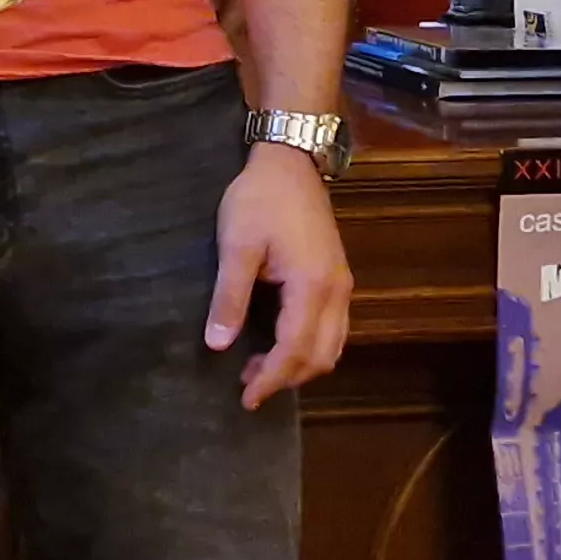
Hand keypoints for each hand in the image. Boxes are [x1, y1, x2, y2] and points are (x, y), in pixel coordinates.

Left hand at [205, 144, 352, 407]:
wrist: (290, 161)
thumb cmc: (259, 199)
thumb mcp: (236, 246)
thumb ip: (229, 298)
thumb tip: (218, 345)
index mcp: (311, 287)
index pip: (295, 351)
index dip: (271, 379)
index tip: (245, 398)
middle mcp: (335, 292)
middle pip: (320, 356)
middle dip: (286, 378)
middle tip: (246, 384)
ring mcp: (341, 285)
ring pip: (332, 346)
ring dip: (300, 365)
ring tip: (259, 367)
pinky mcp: (337, 277)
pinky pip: (334, 329)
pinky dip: (311, 347)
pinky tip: (281, 343)